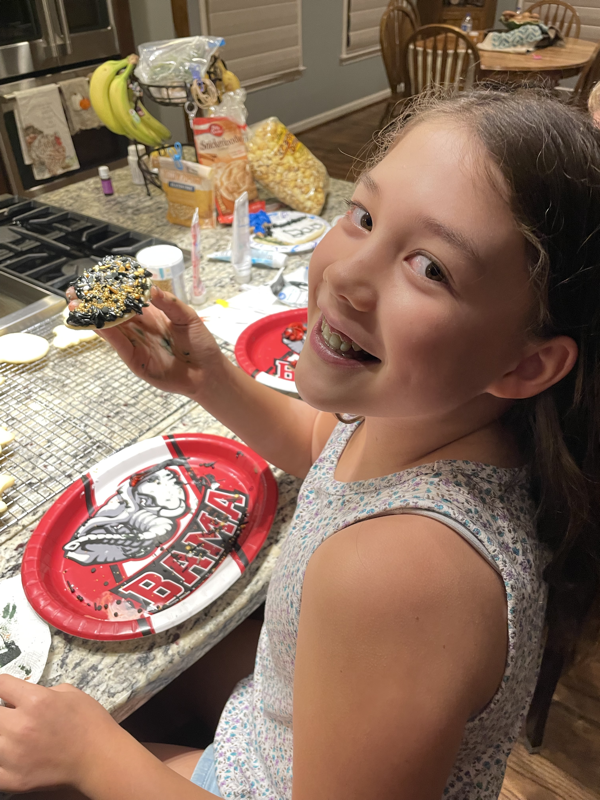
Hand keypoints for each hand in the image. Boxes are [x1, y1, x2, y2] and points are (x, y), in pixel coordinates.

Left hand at [0, 675, 120, 792]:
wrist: (100, 757)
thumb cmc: (89, 720)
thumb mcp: (69, 692)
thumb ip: (41, 691)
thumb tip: (19, 697)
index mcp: (36, 700)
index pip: (1, 684)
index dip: (3, 685)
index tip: (6, 691)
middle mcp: (20, 726)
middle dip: (2, 711)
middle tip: (13, 715)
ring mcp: (14, 755)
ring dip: (2, 735)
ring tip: (14, 735)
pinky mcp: (14, 779)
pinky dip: (0, 761)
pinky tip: (10, 756)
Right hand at [66, 285, 225, 402]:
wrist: (207, 372)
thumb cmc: (200, 344)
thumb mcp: (187, 317)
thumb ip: (168, 303)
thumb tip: (150, 288)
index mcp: (150, 315)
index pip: (125, 300)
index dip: (110, 291)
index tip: (94, 280)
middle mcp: (139, 329)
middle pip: (111, 313)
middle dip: (92, 303)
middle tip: (74, 293)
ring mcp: (135, 344)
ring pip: (109, 328)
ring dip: (91, 318)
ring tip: (75, 306)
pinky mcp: (135, 360)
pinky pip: (118, 344)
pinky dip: (106, 333)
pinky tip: (94, 323)